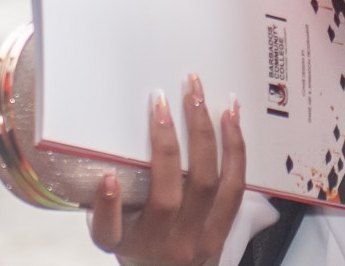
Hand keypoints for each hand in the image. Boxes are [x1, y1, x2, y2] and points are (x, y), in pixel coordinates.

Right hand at [87, 75, 246, 264]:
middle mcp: (166, 246)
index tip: (107, 176)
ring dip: (205, 134)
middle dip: (166, 144)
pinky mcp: (227, 227)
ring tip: (199, 98)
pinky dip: (235, 147)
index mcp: (130, 245)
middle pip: (168, 197)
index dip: (109, 206)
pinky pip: (236, 185)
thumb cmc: (143, 243)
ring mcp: (201, 238)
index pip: (112, 230)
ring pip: (209, 184)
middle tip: (162, 102)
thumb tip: (109, 169)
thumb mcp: (118, 232)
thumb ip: (111, 206)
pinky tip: (230, 117)